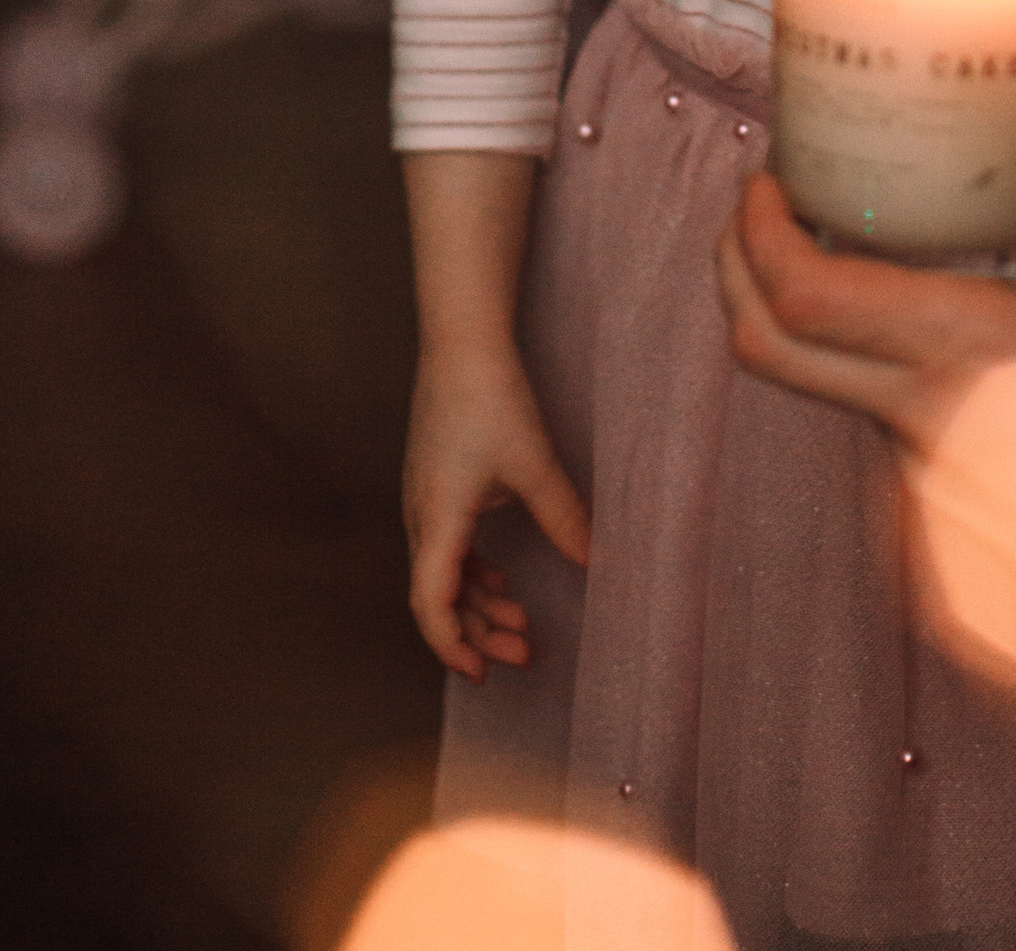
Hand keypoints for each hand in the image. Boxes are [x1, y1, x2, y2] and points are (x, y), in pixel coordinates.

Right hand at [402, 340, 591, 681]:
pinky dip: (473, 571)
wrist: (461, 341)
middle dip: (479, 632)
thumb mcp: (534, 463)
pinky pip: (448, 546)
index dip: (452, 646)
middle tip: (524, 653)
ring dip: (478, 601)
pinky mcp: (434, 483)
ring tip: (521, 620)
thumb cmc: (493, 397)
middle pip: (439, 596)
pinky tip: (502, 579)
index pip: (430, 604)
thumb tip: (594, 561)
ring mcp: (424, 500)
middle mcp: (421, 516)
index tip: (482, 674)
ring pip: (444, 572)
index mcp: (437, 519)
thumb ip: (564, 517)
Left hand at [715, 171, 1015, 450]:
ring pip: (821, 384)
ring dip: (801, 313)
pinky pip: (881, 419)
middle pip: (766, 346)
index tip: (769, 178)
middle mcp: (924, 415)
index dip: (761, 233)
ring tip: (839, 244)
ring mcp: (919, 470)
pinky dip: (874, 365)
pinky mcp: (930, 509)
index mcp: (968, 356)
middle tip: (756, 203)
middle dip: (735, 265)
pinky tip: (921, 335)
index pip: (809, 297)